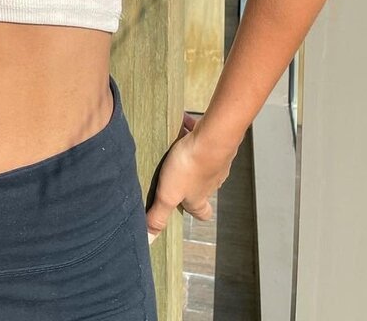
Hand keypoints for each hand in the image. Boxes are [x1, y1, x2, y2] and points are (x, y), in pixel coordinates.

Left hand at [145, 112, 237, 243]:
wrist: (212, 137)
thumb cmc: (189, 167)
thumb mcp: (167, 195)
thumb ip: (158, 215)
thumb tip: (149, 240)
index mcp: (199, 199)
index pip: (202, 213)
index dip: (195, 211)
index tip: (184, 206)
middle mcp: (211, 183)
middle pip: (201, 187)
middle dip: (189, 182)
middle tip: (173, 173)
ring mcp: (216, 163)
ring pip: (202, 164)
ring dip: (190, 158)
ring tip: (174, 148)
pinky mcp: (217, 143)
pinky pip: (203, 141)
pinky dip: (193, 137)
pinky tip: (182, 127)